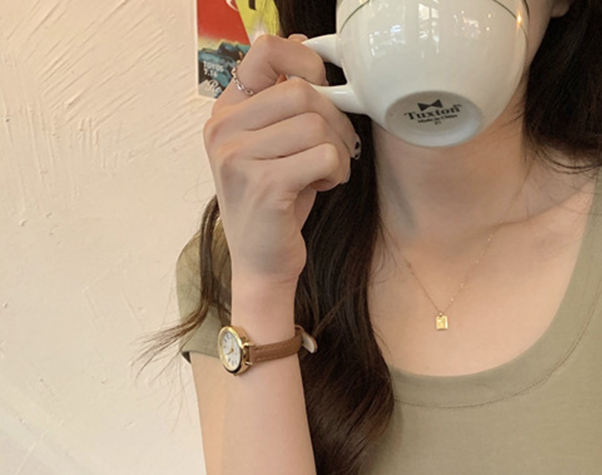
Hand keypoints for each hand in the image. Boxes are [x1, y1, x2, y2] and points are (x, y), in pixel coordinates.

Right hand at [202, 33, 361, 288]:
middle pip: (302, 91)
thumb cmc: (276, 204)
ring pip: (316, 124)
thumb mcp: (276, 145)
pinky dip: (336, 172)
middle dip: (335, 120)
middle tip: (337, 149)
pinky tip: (324, 186)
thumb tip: (300, 45)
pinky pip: (323, 156)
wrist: (262, 263)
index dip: (306, 64)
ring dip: (338, 150)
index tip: (322, 91)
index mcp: (226, 113)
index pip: (264, 52)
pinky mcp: (265, 186)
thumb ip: (283, 100)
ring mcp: (239, 157)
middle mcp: (224, 130)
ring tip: (328, 173)